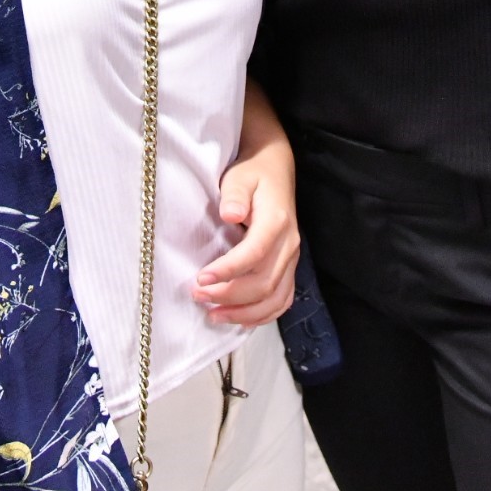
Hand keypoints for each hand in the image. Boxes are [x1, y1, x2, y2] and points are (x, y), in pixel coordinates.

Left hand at [194, 142, 299, 326]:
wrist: (276, 170)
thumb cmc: (253, 174)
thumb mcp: (240, 176)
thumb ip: (235, 194)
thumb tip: (229, 214)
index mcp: (276, 222)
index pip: (254, 255)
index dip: (227, 271)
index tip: (200, 279)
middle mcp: (289, 244)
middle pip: (264, 283)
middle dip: (229, 296)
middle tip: (198, 296)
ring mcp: (292, 258)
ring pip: (275, 298)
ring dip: (244, 312)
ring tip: (214, 315)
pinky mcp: (289, 267)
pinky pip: (283, 300)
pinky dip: (263, 315)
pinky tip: (240, 320)